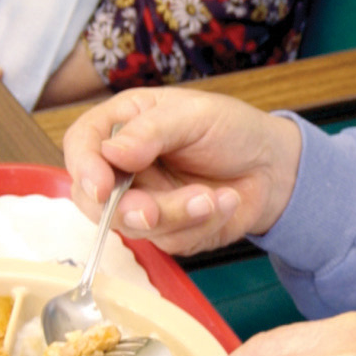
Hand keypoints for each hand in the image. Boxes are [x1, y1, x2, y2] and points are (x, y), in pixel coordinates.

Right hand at [62, 89, 300, 256]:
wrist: (274, 166)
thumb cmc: (232, 129)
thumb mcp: (195, 115)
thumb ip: (151, 131)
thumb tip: (110, 153)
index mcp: (123, 125)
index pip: (82, 145)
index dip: (84, 168)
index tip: (102, 187)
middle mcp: (124, 166)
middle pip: (92, 198)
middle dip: (125, 209)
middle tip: (152, 211)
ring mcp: (143, 201)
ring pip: (134, 226)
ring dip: (175, 215)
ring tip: (211, 197)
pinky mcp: (168, 231)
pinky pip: (170, 241)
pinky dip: (200, 224)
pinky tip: (225, 202)